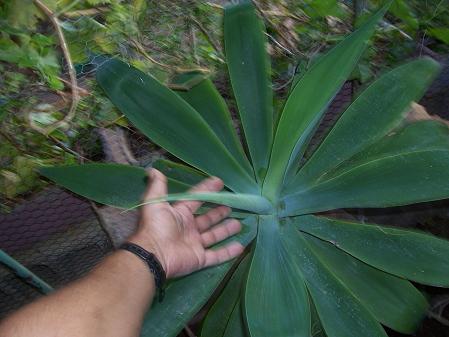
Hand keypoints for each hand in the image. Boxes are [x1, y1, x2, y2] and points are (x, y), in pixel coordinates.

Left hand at [129, 169, 243, 277]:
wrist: (153, 255)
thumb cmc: (156, 226)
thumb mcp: (155, 202)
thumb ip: (157, 185)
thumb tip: (153, 169)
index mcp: (179, 214)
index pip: (195, 199)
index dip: (207, 190)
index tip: (219, 182)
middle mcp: (188, 228)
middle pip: (207, 219)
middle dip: (218, 212)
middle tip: (231, 205)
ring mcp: (194, 244)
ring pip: (213, 236)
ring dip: (226, 230)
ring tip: (238, 224)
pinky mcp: (199, 259)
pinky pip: (216, 255)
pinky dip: (228, 252)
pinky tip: (240, 246)